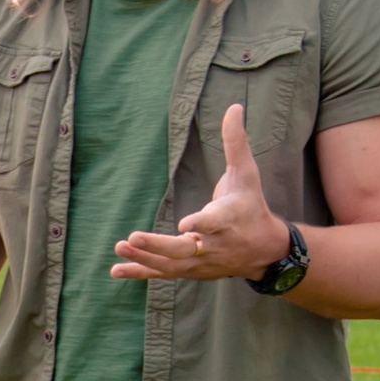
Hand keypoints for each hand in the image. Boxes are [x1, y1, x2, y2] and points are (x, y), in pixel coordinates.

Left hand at [109, 104, 288, 285]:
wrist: (264, 250)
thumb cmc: (250, 205)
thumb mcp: (247, 173)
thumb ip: (236, 142)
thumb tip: (235, 106)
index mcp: (229, 218)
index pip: (214, 222)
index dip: (201, 223)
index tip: (185, 224)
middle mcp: (214, 244)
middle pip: (184, 249)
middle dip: (158, 245)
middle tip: (133, 237)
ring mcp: (201, 261)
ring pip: (171, 264)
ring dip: (144, 258)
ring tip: (120, 246)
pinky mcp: (191, 271)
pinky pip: (163, 273)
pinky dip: (140, 272)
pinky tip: (116, 270)